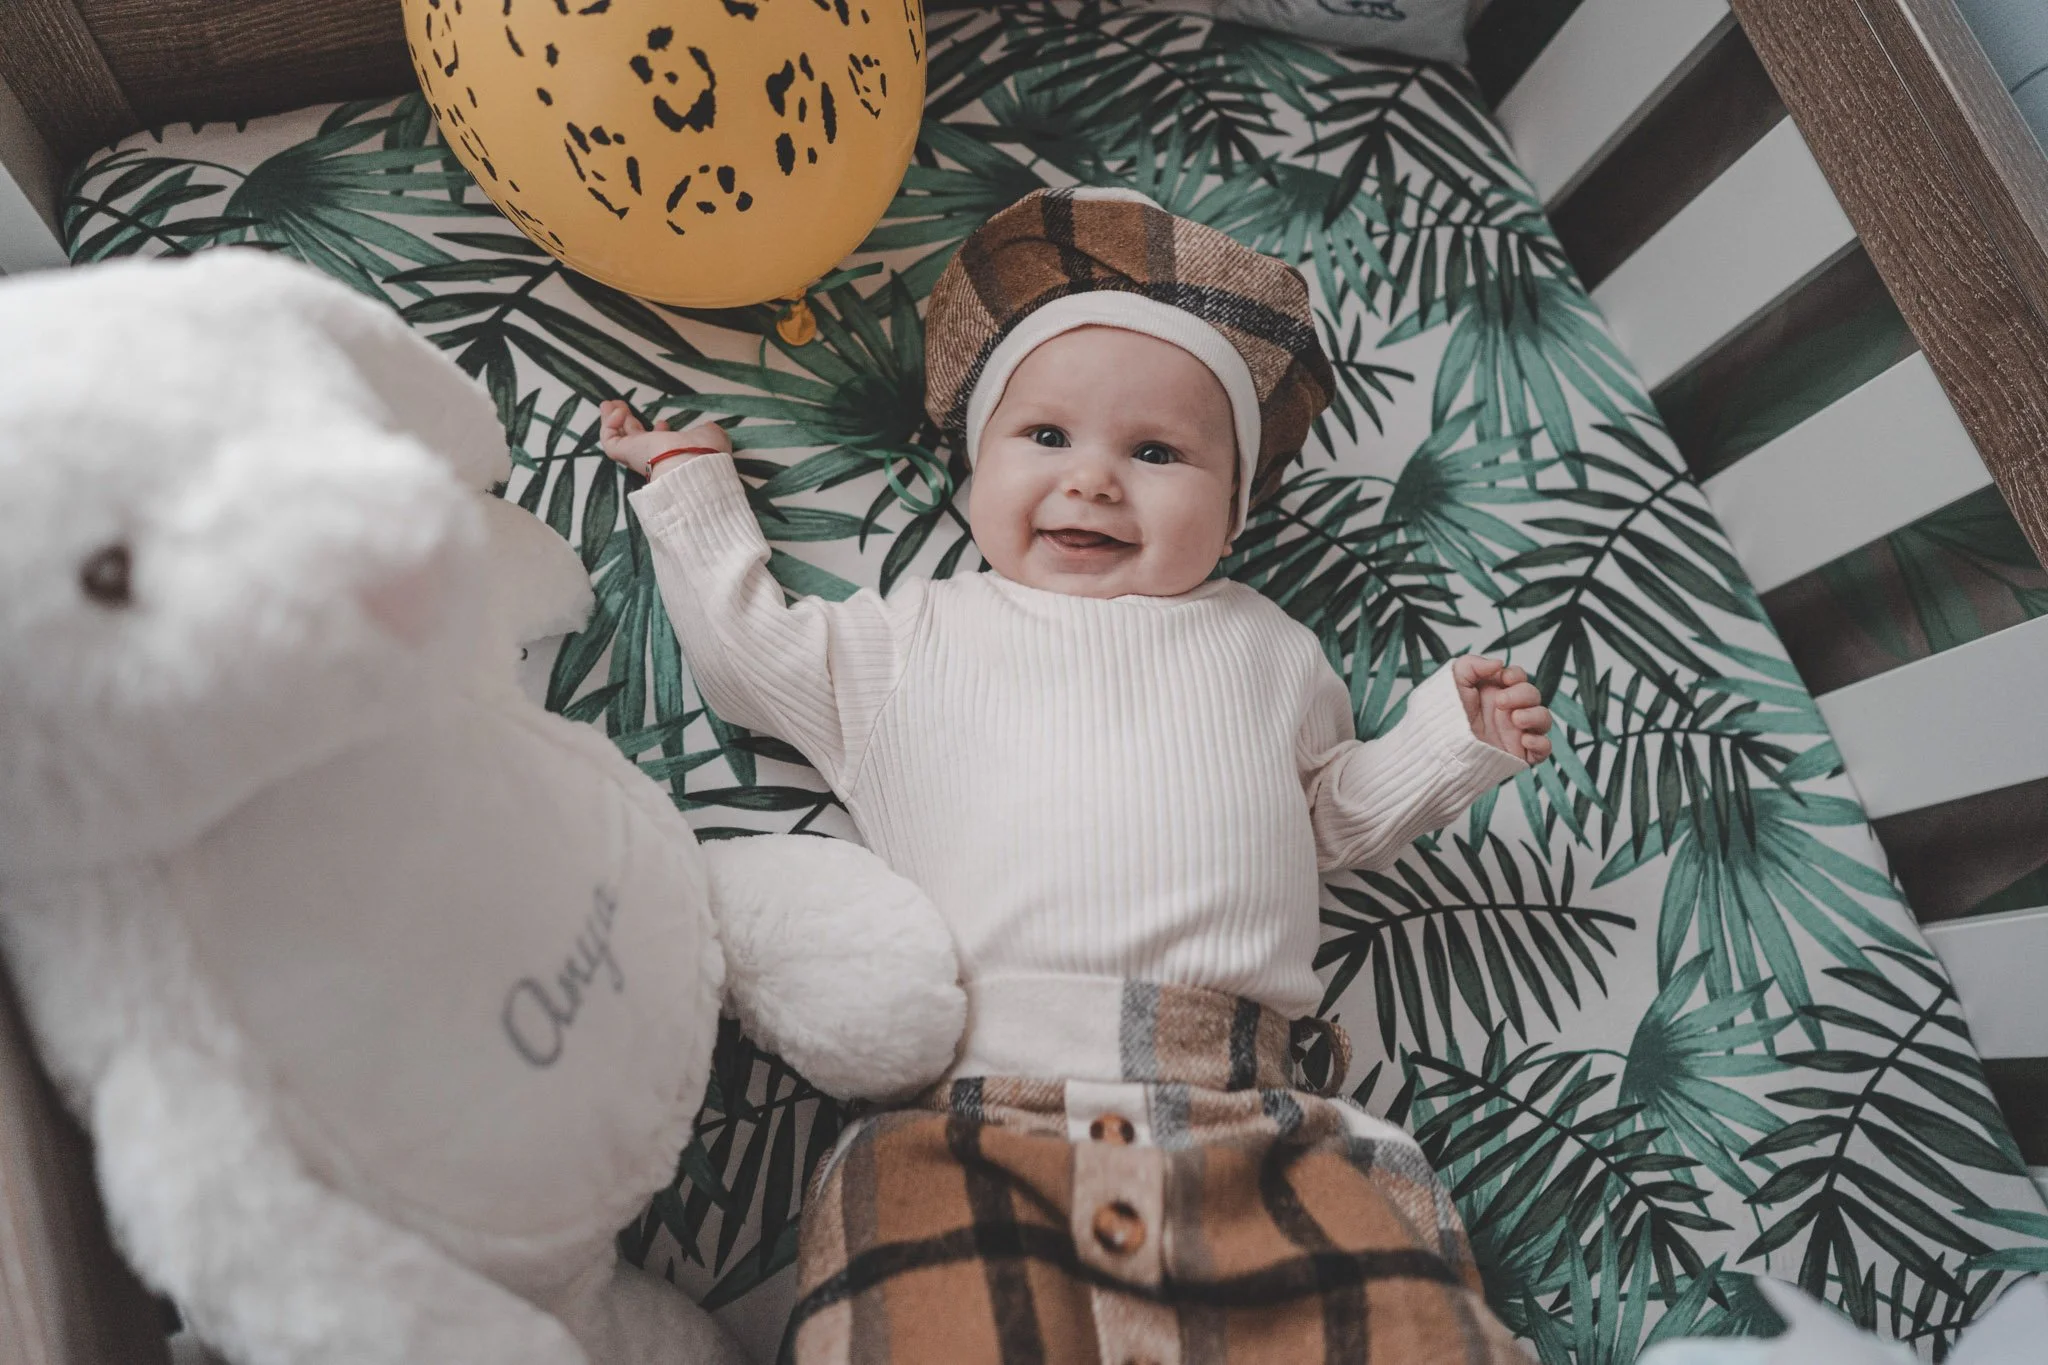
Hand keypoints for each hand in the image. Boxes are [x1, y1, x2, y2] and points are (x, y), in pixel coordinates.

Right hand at [597, 399, 730, 477]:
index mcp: (674, 455)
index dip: (659, 432)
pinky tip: (617, 411)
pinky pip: (609, 440)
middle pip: (635, 441)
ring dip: (611, 420)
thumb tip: (707, 426)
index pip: (662, 447)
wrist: (692, 466)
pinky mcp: (625, 453)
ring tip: (608, 403)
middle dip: (628, 423)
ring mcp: (637, 456)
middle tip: (621, 407)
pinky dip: (609, 424)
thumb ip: (707, 431)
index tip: (663, 422)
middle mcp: (654, 458)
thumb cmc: (705, 452)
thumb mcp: (711, 436)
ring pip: (617, 440)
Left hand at [1452, 656, 1551, 763]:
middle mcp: (1508, 711)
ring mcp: (1515, 733)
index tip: (1505, 678)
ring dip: (1535, 715)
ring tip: (1516, 719)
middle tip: (1500, 702)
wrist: (1438, 749)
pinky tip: (1524, 740)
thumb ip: (1472, 664)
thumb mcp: (1452, 682)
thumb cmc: (1443, 716)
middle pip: (1533, 695)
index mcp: (1495, 693)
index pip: (1519, 678)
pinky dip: (1541, 743)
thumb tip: (1498, 663)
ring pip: (1544, 719)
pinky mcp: (1519, 754)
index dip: (1516, 675)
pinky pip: (1544, 748)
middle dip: (1522, 694)